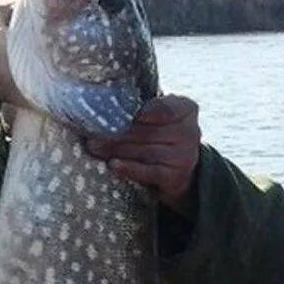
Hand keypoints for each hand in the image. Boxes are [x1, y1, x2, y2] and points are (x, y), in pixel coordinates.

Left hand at [85, 95, 201, 213]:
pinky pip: (149, 172)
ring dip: (117, 150)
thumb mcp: (156, 114)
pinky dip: (129, 168)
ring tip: (94, 147)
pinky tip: (113, 165)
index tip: (133, 113)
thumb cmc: (158, 132)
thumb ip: (140, 107)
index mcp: (186, 109)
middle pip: (149, 131)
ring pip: (146, 151)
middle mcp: (191, 132)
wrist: (176, 167)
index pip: (168, 108)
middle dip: (118, 132)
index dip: (150, 111)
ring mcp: (185, 157)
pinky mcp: (176, 177)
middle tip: (93, 133)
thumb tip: (104, 107)